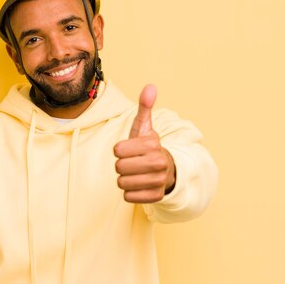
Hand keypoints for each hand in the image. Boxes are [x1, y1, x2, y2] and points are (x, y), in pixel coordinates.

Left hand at [113, 84, 175, 202]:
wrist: (166, 170)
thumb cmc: (148, 148)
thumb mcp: (145, 127)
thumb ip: (145, 107)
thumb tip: (150, 86)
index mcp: (153, 144)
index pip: (117, 150)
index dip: (119, 150)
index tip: (130, 149)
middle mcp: (158, 163)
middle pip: (118, 167)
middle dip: (121, 165)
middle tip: (132, 163)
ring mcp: (158, 181)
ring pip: (122, 183)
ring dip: (124, 179)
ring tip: (135, 174)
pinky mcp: (155, 196)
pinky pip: (128, 197)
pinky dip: (129, 193)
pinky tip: (139, 185)